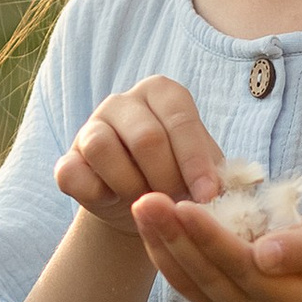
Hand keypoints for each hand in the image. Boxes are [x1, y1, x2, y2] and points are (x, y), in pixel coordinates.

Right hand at [55, 76, 226, 231]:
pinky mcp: (68, 158)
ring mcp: (90, 127)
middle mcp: (124, 102)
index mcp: (163, 94)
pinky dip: (95, 193)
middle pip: (145, 137)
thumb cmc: (181, 180)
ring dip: (130, 186)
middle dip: (166, 179)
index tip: (208, 196)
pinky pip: (71, 172)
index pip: (179, 119)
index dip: (195, 161)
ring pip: (102, 147)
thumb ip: (221, 175)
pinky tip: (113, 201)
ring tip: (146, 202)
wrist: (144, 207)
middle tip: (176, 204)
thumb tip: (234, 187)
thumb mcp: (206, 173)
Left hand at [130, 195, 301, 301]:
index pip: (238, 265)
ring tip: (140, 207)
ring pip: (187, 281)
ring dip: (160, 245)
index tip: (183, 205)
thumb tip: (265, 254)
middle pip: (205, 275)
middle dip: (172, 237)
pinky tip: (149, 226)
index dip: (209, 237)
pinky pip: (184, 282)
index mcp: (282, 299)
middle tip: (145, 200)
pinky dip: (164, 254)